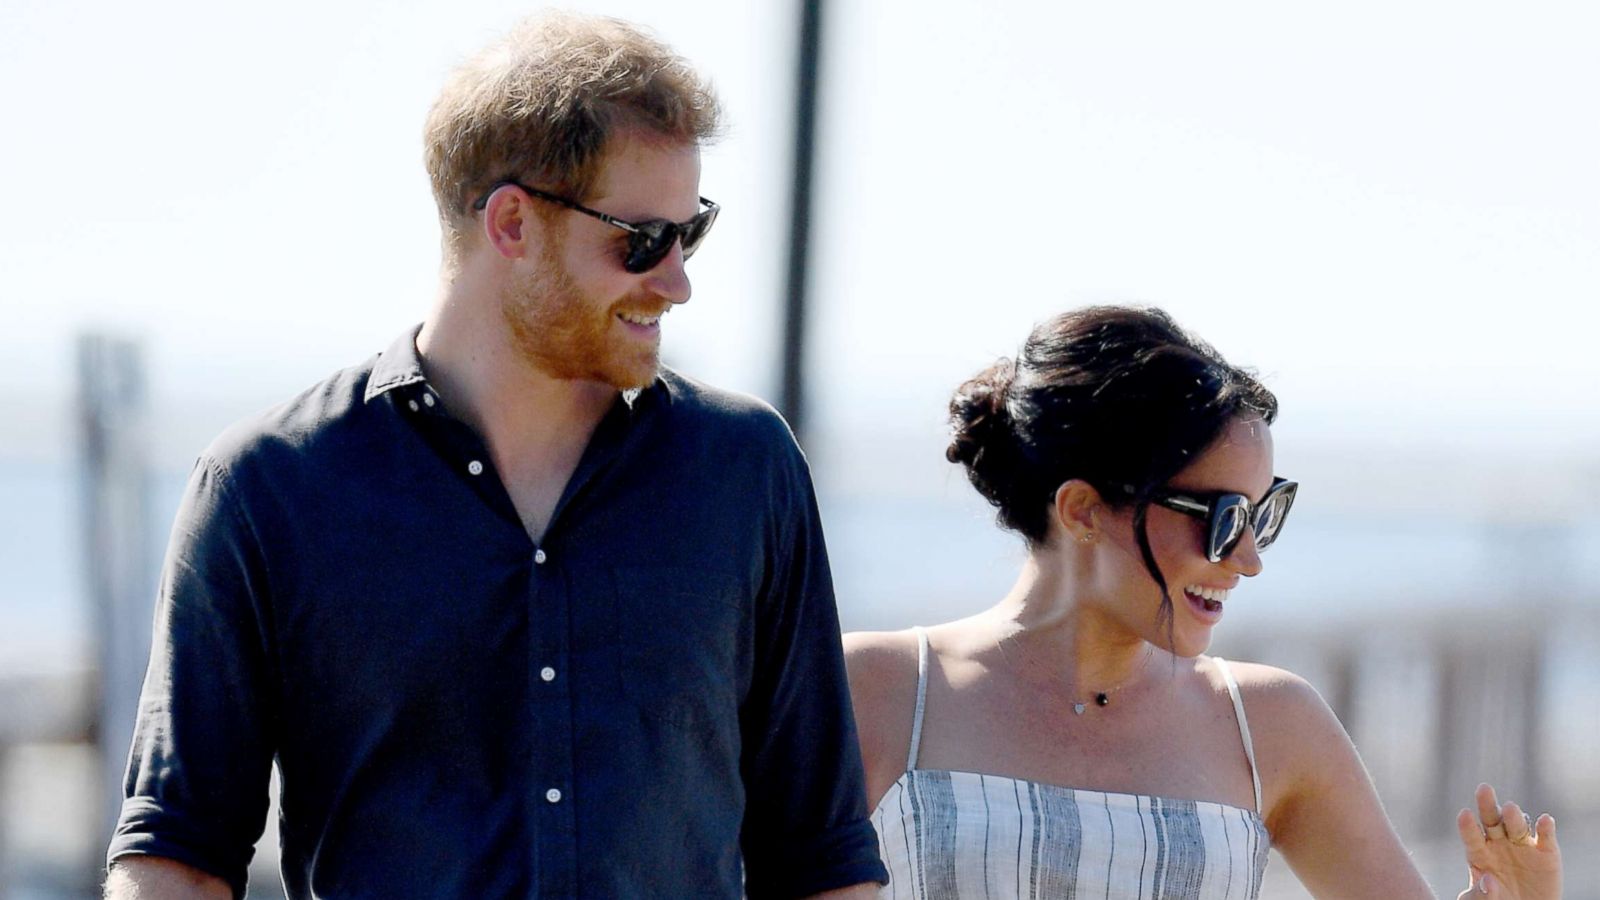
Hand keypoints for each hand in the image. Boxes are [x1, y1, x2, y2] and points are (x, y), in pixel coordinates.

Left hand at [1454, 783, 1560, 899]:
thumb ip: (1480, 894)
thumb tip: (1488, 881)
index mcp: (1478, 851)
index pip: (1470, 835)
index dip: (1467, 826)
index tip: (1464, 814)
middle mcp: (1499, 842)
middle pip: (1491, 821)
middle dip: (1487, 805)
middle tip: (1483, 789)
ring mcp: (1522, 845)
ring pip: (1517, 826)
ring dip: (1514, 817)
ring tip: (1510, 809)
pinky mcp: (1547, 852)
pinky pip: (1546, 837)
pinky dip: (1546, 828)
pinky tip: (1545, 820)